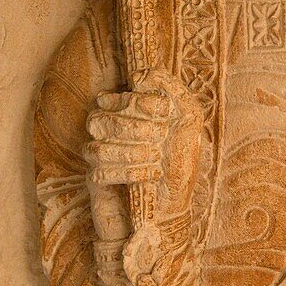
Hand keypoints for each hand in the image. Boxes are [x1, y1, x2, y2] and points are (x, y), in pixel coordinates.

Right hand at [84, 69, 202, 242]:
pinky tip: (149, 177)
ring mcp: (99, 157)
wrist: (175, 210)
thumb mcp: (189, 118)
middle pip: (99, 118)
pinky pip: (98, 172)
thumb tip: (138, 75)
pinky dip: (128, 173)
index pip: (112, 96)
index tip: (163, 111)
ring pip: (97, 146)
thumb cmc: (181, 162)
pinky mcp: (96, 183)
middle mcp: (108, 132)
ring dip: (133, 153)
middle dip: (136, 129)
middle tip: (161, 139)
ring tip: (155, 160)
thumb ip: (170, 88)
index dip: (137, 102)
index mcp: (126, 113)